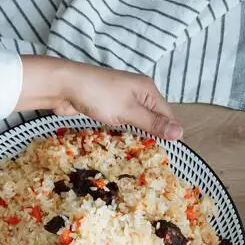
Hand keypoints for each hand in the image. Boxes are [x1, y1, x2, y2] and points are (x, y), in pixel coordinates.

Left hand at [17, 56, 182, 140]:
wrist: (64, 85)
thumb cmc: (98, 95)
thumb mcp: (129, 111)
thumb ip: (153, 123)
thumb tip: (181, 133)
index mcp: (148, 89)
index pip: (167, 115)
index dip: (168, 133)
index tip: (165, 154)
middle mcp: (138, 92)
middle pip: (153, 118)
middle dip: (153, 136)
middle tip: (152, 159)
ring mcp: (123, 98)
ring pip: (138, 121)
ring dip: (138, 135)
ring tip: (140, 155)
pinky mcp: (109, 105)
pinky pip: (124, 121)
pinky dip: (125, 132)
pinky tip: (124, 144)